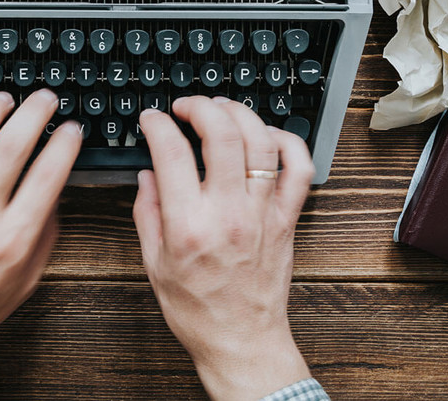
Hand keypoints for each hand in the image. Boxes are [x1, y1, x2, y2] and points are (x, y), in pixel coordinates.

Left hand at [0, 90, 81, 399]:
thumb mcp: (25, 281)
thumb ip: (44, 236)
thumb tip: (54, 194)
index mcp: (12, 240)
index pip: (48, 176)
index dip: (65, 144)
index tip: (71, 130)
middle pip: (11, 146)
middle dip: (34, 112)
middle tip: (44, 99)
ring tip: (5, 100)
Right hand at [134, 96, 314, 400]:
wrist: (241, 341)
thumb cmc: (198, 310)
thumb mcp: (153, 263)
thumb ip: (148, 212)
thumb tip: (148, 174)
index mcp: (189, 225)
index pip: (172, 153)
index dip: (157, 125)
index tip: (152, 120)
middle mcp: (229, 214)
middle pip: (222, 136)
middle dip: (200, 108)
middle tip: (186, 106)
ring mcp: (263, 214)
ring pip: (262, 144)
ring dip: (241, 115)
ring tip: (222, 109)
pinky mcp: (287, 219)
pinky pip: (299, 169)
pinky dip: (287, 142)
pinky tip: (266, 136)